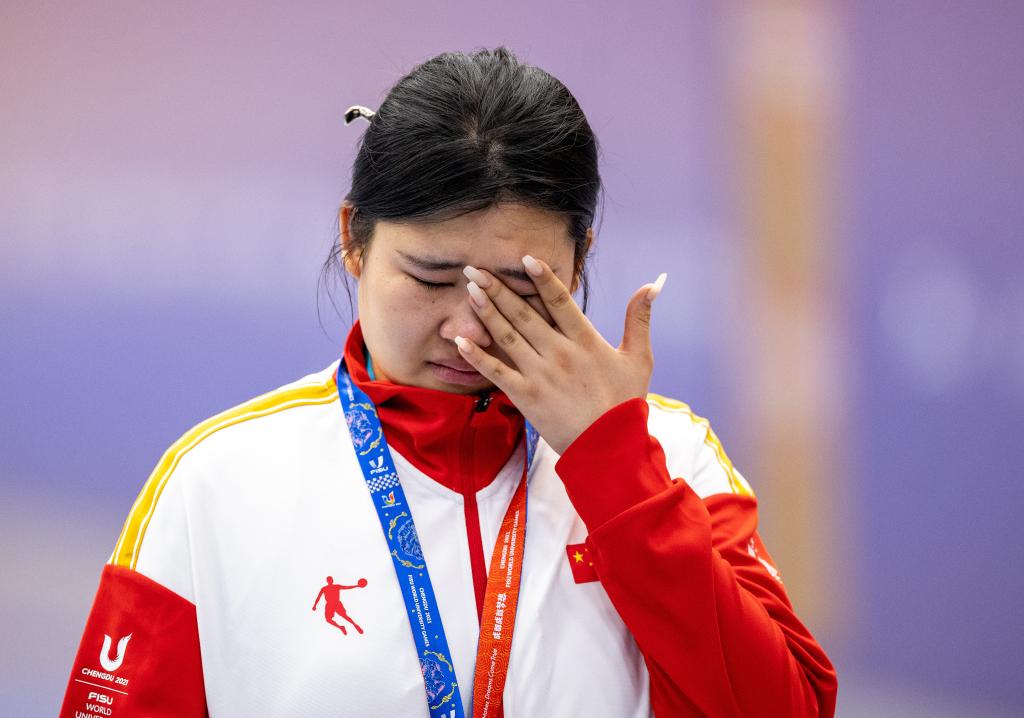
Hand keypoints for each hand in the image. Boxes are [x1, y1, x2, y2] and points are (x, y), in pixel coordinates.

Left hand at [456, 256, 665, 454]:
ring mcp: (541, 375)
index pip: (560, 301)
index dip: (542, 278)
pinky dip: (477, 356)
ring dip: (486, 312)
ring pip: (508, 336)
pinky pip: (497, 372)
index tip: (524, 259)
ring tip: (470, 290)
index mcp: (586, 341)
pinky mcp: (526, 396)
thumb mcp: (639, 357)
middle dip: (499, 288)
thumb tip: (654, 282)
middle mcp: (560, 353)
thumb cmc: (624, 402)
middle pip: (524, 314)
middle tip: (476, 268)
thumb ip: (640, 318)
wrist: (609, 447)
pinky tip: (460, 340)